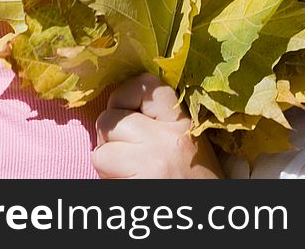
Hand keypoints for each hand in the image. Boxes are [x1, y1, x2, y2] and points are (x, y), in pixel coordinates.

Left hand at [92, 73, 223, 178]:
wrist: (203, 220)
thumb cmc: (191, 186)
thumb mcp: (186, 146)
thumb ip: (159, 124)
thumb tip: (119, 107)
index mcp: (184, 123)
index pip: (146, 84)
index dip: (126, 96)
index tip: (129, 116)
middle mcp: (170, 133)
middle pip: (114, 112)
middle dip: (110, 132)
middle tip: (126, 152)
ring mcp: (154, 153)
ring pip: (103, 136)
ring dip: (106, 154)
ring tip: (128, 170)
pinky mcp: (140, 174)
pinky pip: (101, 158)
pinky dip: (106, 174)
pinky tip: (128, 183)